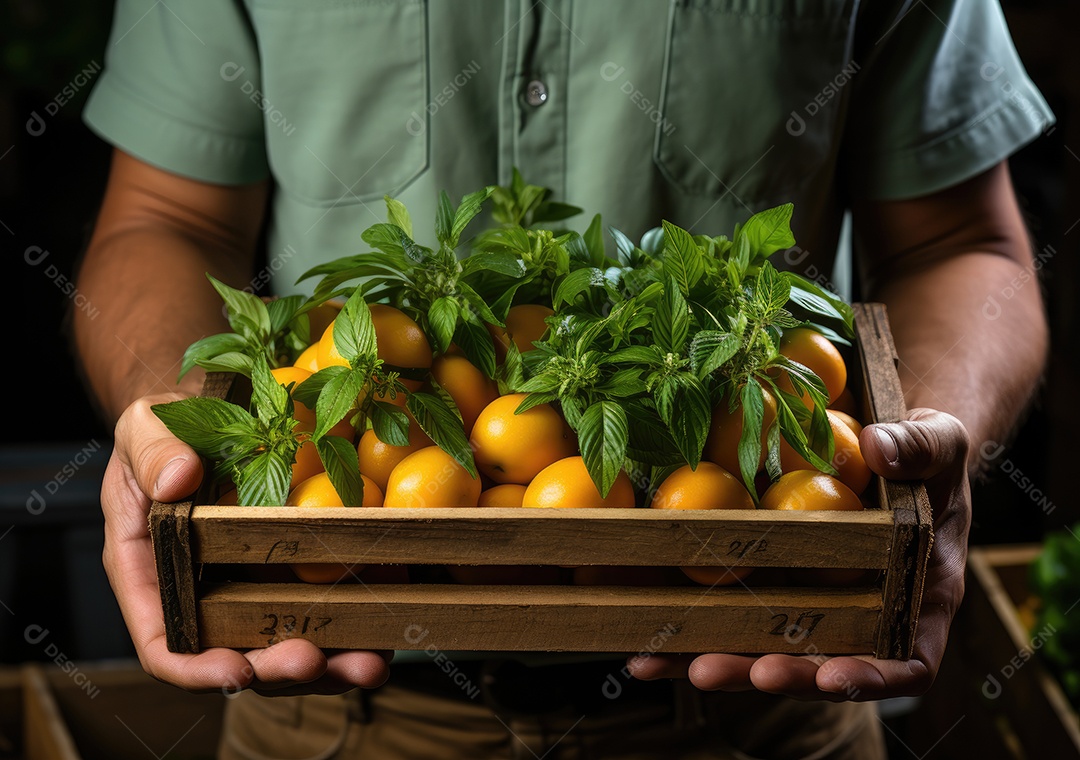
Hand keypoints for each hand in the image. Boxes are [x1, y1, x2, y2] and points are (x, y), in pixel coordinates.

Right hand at [102, 393, 392, 695]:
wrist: (215, 414)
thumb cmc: (167, 428)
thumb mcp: (146, 428)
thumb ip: (152, 453)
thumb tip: (177, 478)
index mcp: (153, 576)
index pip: (166, 644)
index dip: (198, 669)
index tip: (238, 671)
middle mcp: (204, 596)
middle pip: (239, 657)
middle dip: (280, 670)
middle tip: (318, 663)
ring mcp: (254, 589)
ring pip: (290, 645)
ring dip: (332, 664)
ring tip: (370, 665)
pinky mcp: (298, 574)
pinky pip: (327, 610)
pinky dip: (359, 622)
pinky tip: (391, 622)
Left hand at [627, 408, 970, 700]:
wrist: (886, 446)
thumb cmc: (925, 451)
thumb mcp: (937, 441)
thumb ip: (921, 448)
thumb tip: (880, 448)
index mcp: (918, 603)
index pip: (906, 664)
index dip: (871, 680)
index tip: (831, 677)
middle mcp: (863, 618)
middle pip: (819, 667)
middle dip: (768, 671)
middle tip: (716, 669)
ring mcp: (813, 606)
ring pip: (766, 649)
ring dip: (716, 657)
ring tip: (663, 661)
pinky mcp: (770, 585)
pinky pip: (732, 610)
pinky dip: (690, 625)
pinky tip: (642, 634)